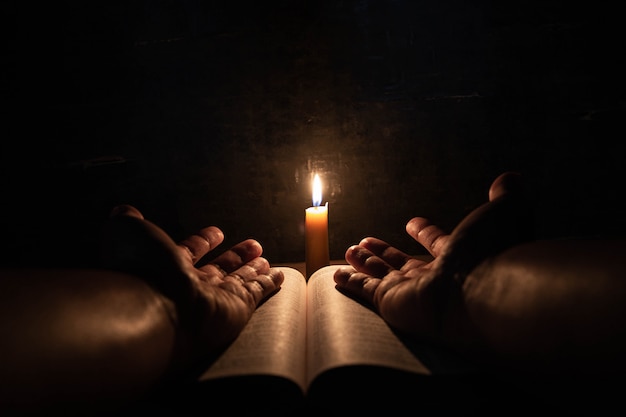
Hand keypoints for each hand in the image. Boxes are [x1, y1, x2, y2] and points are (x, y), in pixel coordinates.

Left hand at [100, 205, 283, 374]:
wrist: (153, 309)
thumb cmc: (138, 271)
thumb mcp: (126, 233)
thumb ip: (127, 222)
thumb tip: (124, 211)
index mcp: (167, 268)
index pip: (190, 252)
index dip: (203, 241)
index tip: (216, 232)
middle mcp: (192, 286)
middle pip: (219, 269)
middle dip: (235, 257)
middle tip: (252, 245)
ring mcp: (215, 299)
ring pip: (239, 281)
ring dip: (253, 269)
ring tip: (265, 258)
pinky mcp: (237, 309)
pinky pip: (257, 293)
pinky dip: (269, 284)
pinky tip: (279, 276)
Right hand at [333, 172, 532, 341]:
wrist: (483, 291)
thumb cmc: (495, 253)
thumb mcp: (505, 211)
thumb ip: (506, 195)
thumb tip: (509, 178)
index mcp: (458, 256)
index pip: (437, 243)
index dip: (425, 232)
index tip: (414, 222)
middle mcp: (434, 276)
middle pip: (404, 263)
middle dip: (386, 251)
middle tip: (369, 240)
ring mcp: (411, 291)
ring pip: (381, 276)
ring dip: (366, 263)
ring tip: (351, 250)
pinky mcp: (391, 303)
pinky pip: (365, 291)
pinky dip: (350, 283)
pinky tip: (337, 276)